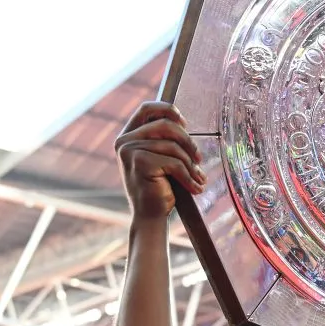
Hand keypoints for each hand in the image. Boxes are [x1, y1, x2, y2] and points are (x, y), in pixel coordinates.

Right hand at [115, 101, 205, 218]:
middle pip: (166, 125)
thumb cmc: (158, 188)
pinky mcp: (140, 163)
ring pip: (173, 146)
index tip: (185, 124)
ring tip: (199, 178)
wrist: (149, 216)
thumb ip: (164, 140)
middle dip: (188, 141)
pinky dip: (189, 177)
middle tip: (200, 159)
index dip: (168, 110)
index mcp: (128, 136)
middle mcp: (125, 141)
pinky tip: (195, 188)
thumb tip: (183, 123)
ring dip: (191, 164)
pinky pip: (175, 163)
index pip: (147, 109)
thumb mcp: (159, 159)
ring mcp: (130, 151)